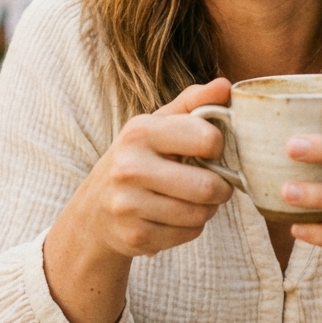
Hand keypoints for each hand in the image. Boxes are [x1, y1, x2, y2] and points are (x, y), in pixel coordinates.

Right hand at [63, 78, 234, 258]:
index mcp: (140, 132)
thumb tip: (226, 86)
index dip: (218, 147)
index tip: (209, 151)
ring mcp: (129, 205)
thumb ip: (193, 103)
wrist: (95, 210)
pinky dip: (190, 228)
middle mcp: (129, 168)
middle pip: (208, 186)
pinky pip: (189, 234)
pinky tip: (174, 217)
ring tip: (192, 199)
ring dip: (206, 209)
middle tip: (213, 183)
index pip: (206, 138)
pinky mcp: (135, 236)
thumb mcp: (158, 124)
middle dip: (220, 188)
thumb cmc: (138, 158)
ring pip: (201, 214)